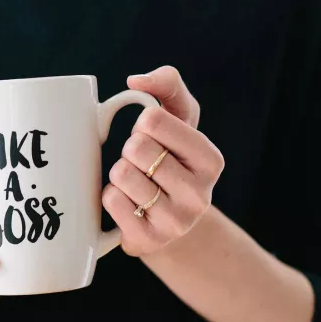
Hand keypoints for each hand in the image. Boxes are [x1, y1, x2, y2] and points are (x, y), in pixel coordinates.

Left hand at [102, 66, 224, 255]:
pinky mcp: (148, 241)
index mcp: (210, 160)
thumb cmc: (170, 158)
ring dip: (119, 174)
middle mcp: (200, 194)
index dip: (142, 124)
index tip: (152, 137)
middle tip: (142, 163)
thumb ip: (167, 85)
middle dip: (130, 150)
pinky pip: (111, 201)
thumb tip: (136, 81)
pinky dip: (110, 196)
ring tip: (136, 184)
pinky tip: (128, 204)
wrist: (167, 221)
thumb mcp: (179, 118)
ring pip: (121, 174)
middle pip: (135, 147)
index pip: (153, 120)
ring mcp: (176, 222)